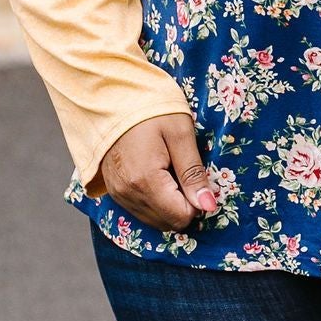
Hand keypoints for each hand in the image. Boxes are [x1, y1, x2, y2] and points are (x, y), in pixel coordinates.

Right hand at [94, 112, 219, 231]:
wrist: (111, 97)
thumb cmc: (150, 110)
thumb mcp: (180, 134)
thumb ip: (194, 173)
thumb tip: (208, 206)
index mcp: (145, 180)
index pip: (181, 217)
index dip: (197, 202)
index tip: (196, 177)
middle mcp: (128, 193)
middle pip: (168, 222)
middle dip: (183, 204)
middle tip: (183, 171)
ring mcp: (118, 194)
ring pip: (154, 220)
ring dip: (169, 203)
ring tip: (169, 170)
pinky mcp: (114, 191)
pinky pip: (141, 210)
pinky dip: (155, 200)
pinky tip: (156, 174)